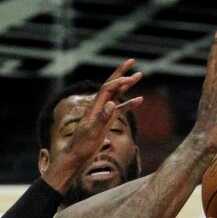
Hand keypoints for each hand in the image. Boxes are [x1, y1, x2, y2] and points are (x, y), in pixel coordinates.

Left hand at [43, 59, 143, 192]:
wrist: (76, 156)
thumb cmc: (81, 146)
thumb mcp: (92, 133)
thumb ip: (102, 118)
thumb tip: (111, 104)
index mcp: (94, 107)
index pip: (107, 88)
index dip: (118, 81)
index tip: (130, 78)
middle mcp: (99, 106)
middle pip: (111, 85)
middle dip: (121, 73)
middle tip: (132, 61)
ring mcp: (103, 113)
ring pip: (117, 95)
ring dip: (127, 85)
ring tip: (139, 75)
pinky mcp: (107, 121)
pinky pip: (120, 109)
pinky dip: (130, 104)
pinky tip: (139, 100)